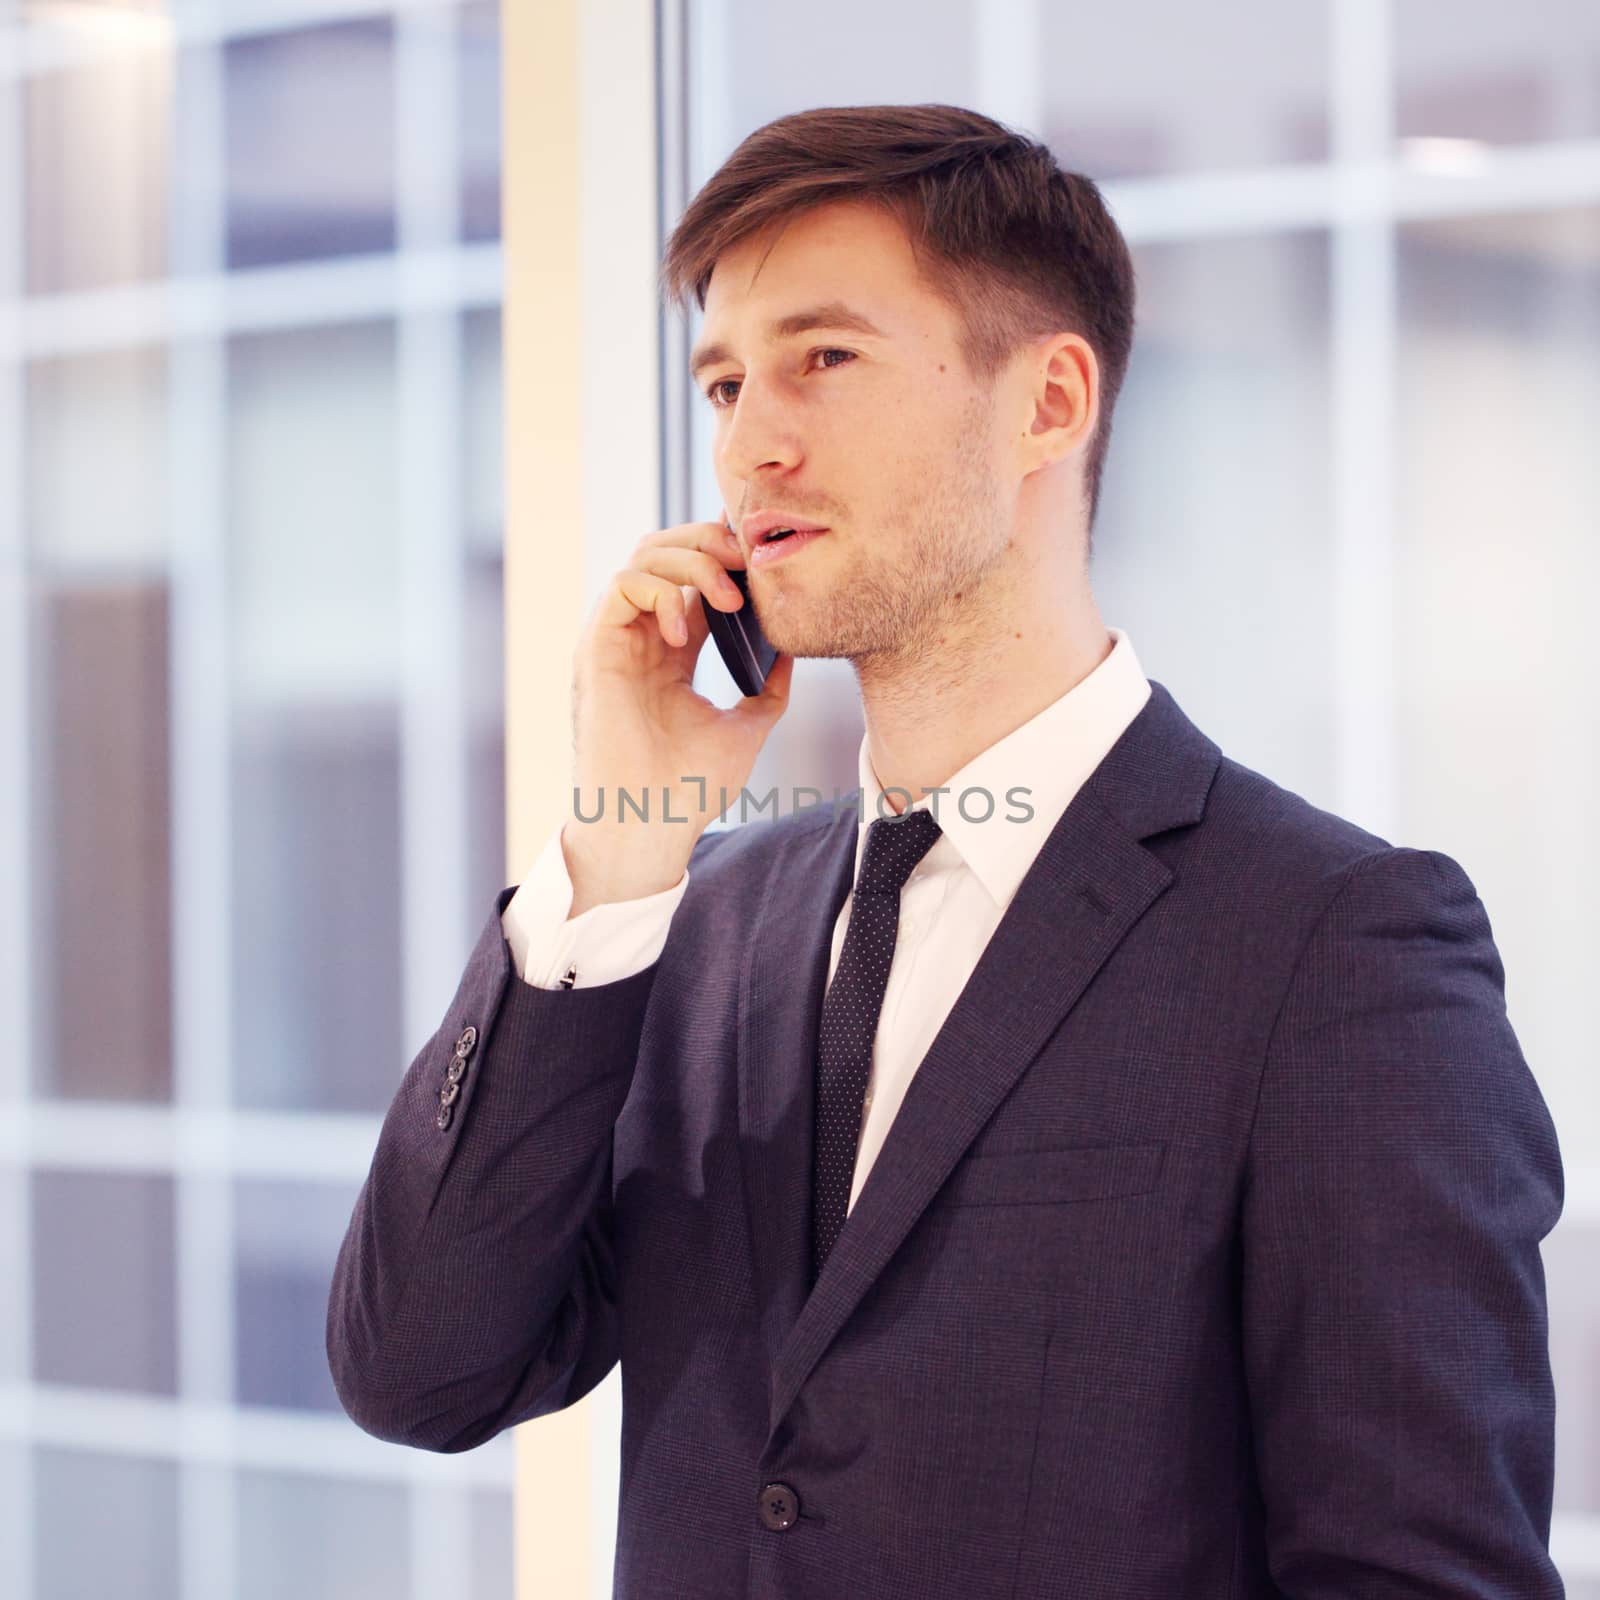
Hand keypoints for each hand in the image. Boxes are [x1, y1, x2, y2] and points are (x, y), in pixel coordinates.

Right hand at [561, 516, 793, 913]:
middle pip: (667, 551)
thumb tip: (792, 651)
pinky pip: (623, 585)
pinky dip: (662, 590)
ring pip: (644, 555)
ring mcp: (618, 640)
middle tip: (748, 560)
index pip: (695, 579)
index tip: (766, 556)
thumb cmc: (690, 789)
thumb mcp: (746, 728)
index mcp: (673, 652)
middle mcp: (643, 638)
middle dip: (710, 541)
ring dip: (692, 560)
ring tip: (728, 596)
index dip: (726, 555)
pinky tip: (689, 630)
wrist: (651, 825)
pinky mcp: (596, 647)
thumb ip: (767, 688)